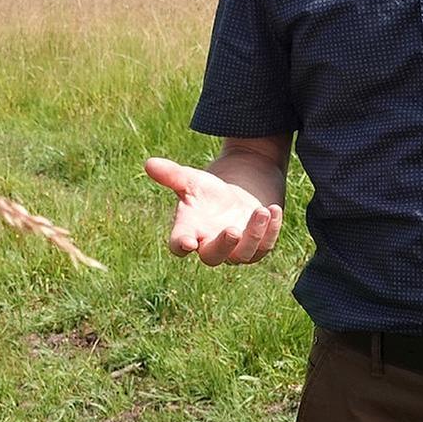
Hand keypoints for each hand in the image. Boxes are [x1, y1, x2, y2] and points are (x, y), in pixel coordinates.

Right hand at [143, 156, 281, 265]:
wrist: (236, 194)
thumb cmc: (208, 191)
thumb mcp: (191, 180)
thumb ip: (171, 175)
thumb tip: (149, 163)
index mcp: (189, 232)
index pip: (179, 245)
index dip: (181, 246)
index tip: (187, 242)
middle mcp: (211, 245)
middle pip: (213, 257)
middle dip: (223, 246)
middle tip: (232, 231)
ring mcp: (236, 249)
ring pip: (244, 254)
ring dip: (253, 234)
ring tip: (261, 210)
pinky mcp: (259, 245)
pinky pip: (266, 245)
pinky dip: (272, 229)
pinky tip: (273, 210)